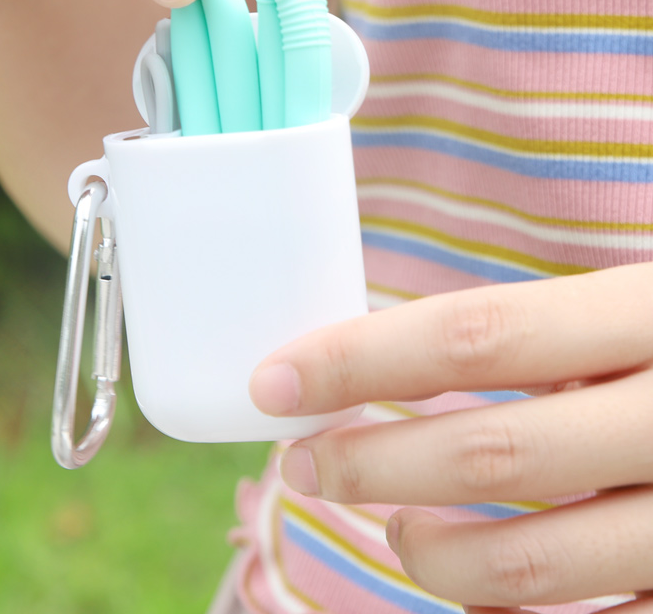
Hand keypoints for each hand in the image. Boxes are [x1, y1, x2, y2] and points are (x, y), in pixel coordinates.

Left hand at [249, 263, 652, 608]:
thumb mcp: (633, 304)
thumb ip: (543, 332)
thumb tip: (389, 361)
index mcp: (652, 312)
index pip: (473, 336)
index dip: (359, 359)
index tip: (273, 379)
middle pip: (489, 453)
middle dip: (371, 463)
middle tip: (305, 459)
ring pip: (530, 566)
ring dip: (430, 556)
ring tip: (395, 528)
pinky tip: (471, 591)